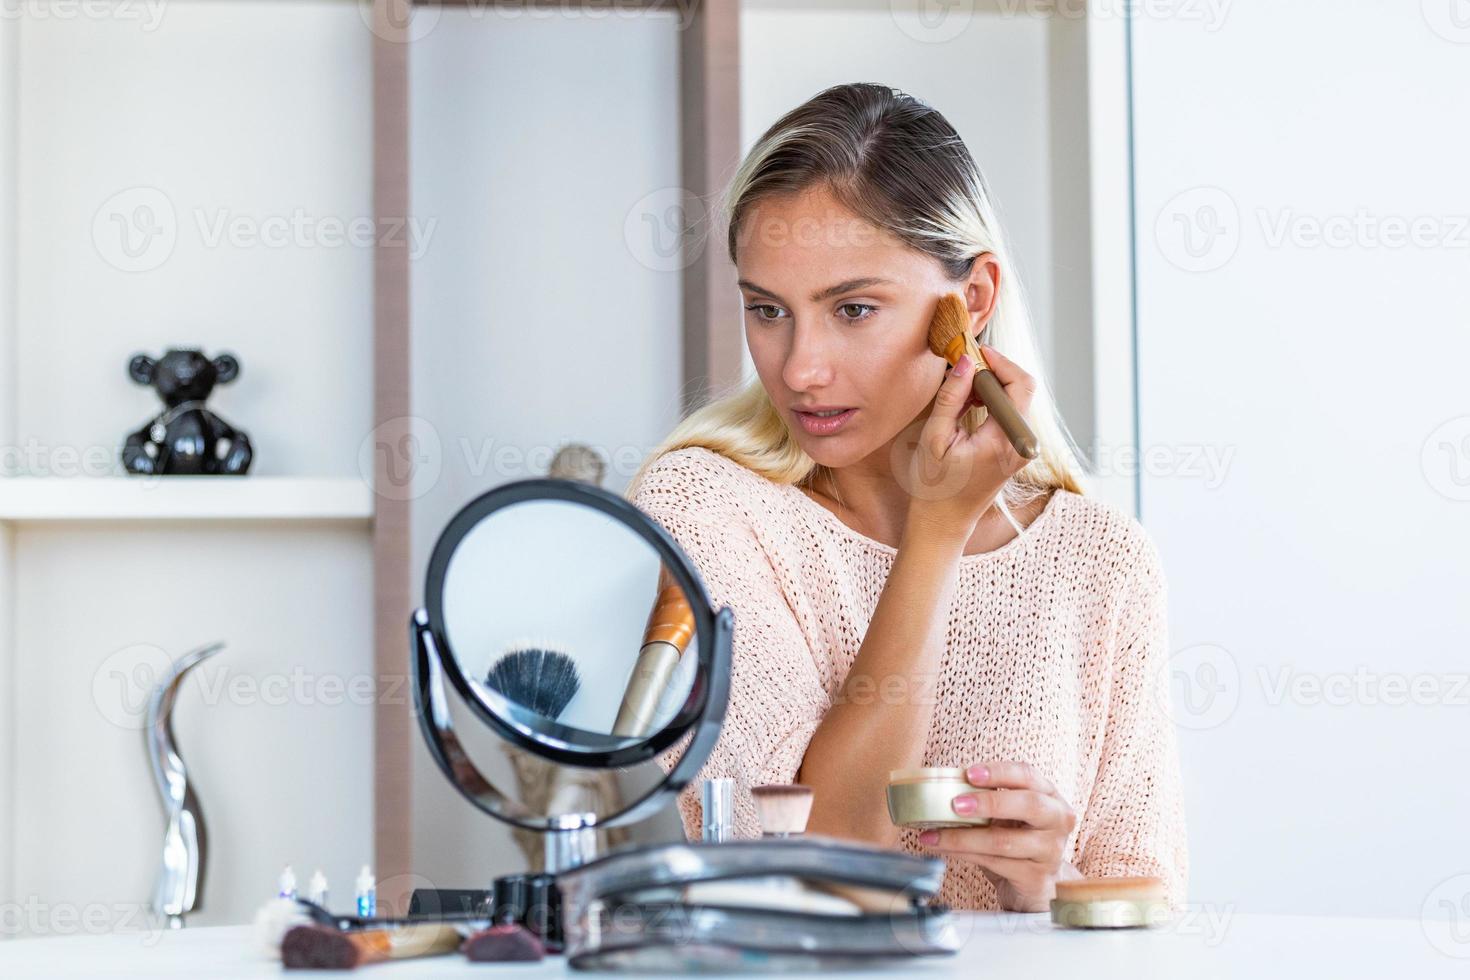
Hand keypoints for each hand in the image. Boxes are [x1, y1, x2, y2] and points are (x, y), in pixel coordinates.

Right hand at [905, 344, 1036, 535]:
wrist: (943, 522)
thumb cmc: (934, 486)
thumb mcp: (935, 438)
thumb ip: (952, 397)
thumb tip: (965, 361)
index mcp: (1005, 440)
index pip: (1020, 384)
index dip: (999, 361)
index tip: (974, 351)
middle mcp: (1022, 443)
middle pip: (1022, 388)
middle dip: (995, 371)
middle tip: (964, 366)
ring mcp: (1022, 448)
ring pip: (1016, 399)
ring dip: (991, 386)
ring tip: (961, 388)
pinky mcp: (1016, 450)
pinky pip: (1011, 413)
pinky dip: (992, 401)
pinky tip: (968, 404)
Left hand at [917, 761, 1077, 911]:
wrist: (1034, 884)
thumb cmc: (1017, 840)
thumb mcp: (1009, 815)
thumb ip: (988, 797)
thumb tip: (943, 784)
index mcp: (1050, 796)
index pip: (1028, 775)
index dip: (999, 772)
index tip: (969, 773)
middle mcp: (1058, 821)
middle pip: (1029, 805)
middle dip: (989, 802)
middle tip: (955, 804)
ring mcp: (1050, 851)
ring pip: (1004, 841)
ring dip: (963, 837)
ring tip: (934, 834)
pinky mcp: (1036, 877)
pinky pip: (995, 864)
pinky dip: (964, 854)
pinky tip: (943, 848)